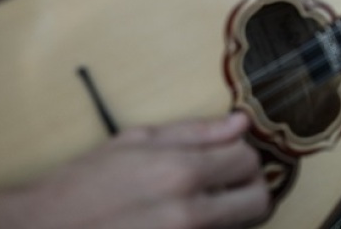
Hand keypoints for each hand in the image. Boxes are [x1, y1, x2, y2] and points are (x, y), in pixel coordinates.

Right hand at [22, 114, 268, 228]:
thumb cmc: (82, 184)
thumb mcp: (134, 143)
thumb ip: (194, 132)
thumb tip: (239, 123)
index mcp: (180, 172)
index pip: (248, 159)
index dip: (240, 155)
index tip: (224, 158)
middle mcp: (190, 213)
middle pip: (259, 199)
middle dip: (248, 187)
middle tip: (225, 185)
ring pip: (241, 227)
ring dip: (231, 215)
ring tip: (199, 205)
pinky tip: (182, 224)